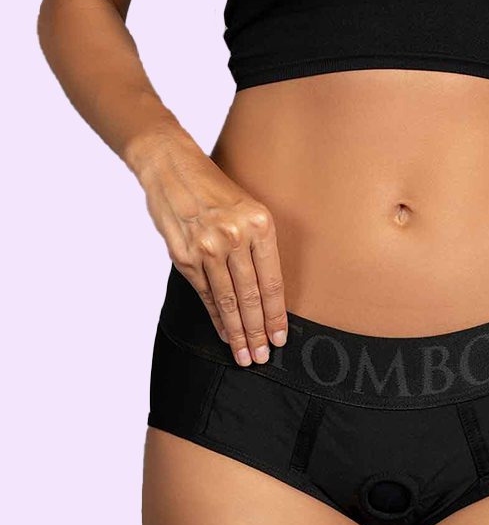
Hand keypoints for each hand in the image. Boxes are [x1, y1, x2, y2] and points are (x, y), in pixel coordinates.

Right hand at [136, 132, 287, 365]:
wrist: (172, 167)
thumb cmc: (217, 190)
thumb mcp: (250, 209)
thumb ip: (260, 247)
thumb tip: (269, 295)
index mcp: (260, 225)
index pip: (272, 282)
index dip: (276, 315)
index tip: (280, 338)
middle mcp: (234, 237)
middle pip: (250, 296)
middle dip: (257, 332)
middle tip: (262, 357)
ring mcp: (207, 247)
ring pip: (227, 300)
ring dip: (237, 332)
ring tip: (244, 355)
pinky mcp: (184, 255)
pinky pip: (204, 294)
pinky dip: (215, 317)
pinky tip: (224, 333)